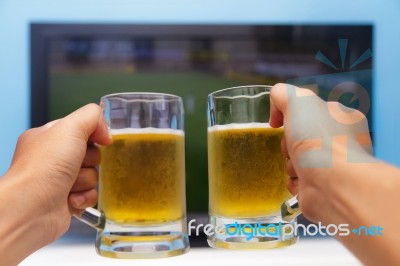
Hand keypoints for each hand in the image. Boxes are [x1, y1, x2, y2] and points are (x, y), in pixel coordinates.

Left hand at [2, 104, 111, 251]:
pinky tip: (71, 199)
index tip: (97, 140)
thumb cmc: (43, 167)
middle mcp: (52, 159)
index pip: (80, 129)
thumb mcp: (69, 127)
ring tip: (69, 185)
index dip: (92, 135)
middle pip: (91, 153)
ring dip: (86, 180)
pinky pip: (91, 194)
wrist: (31, 209)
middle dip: (89, 160)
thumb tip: (105, 133)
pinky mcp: (68, 201)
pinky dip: (85, 197)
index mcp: (47, 138)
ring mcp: (59, 181)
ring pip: (93, 175)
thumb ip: (92, 116)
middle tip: (76, 163)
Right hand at [269, 83, 373, 222]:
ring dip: (290, 164)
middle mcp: (342, 142)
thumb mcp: (298, 100)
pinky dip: (294, 181)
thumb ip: (283, 94)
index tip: (282, 123)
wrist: (331, 183)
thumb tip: (276, 112)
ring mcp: (334, 167)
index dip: (293, 117)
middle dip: (289, 144)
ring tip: (299, 167)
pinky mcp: (323, 188)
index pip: (312, 113)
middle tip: (293, 147)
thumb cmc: (318, 138)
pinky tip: (301, 180)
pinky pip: (298, 180)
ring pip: (297, 160)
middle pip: (301, 138)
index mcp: (343, 118)